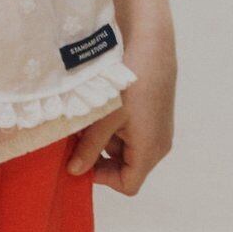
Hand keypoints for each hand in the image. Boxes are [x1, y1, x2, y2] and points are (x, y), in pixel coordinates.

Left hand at [66, 35, 176, 195]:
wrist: (151, 47)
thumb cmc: (130, 84)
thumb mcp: (105, 118)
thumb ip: (89, 148)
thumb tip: (74, 172)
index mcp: (149, 151)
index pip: (127, 184)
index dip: (102, 178)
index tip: (80, 161)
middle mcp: (158, 145)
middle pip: (126, 167)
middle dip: (99, 155)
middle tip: (77, 137)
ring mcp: (157, 130)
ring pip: (125, 148)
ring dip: (104, 138)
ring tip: (87, 118)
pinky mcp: (153, 116)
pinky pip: (131, 132)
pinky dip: (113, 126)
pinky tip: (99, 109)